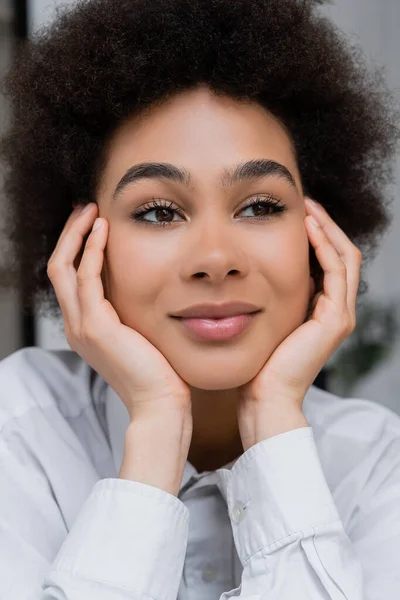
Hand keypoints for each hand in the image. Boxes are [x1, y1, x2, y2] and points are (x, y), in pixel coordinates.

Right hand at [47, 202, 191, 420]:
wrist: (160, 403)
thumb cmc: (159, 371)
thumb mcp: (140, 333)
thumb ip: (132, 309)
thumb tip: (146, 284)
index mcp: (85, 328)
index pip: (69, 278)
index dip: (77, 247)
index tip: (94, 223)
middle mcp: (76, 325)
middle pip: (58, 267)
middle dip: (71, 234)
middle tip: (87, 208)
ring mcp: (81, 326)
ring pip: (64, 267)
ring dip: (78, 234)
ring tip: (94, 210)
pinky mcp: (96, 325)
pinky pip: (86, 276)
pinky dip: (92, 249)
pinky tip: (106, 230)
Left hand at [237, 197, 361, 448]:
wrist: (263, 396)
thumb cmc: (257, 361)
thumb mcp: (263, 317)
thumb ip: (268, 294)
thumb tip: (249, 268)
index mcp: (321, 310)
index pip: (329, 261)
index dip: (316, 234)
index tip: (294, 211)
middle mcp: (336, 310)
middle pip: (341, 253)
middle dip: (324, 224)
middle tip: (304, 200)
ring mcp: (339, 315)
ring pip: (344, 256)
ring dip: (326, 228)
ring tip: (306, 205)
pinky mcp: (335, 320)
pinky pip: (336, 271)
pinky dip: (323, 245)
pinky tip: (306, 226)